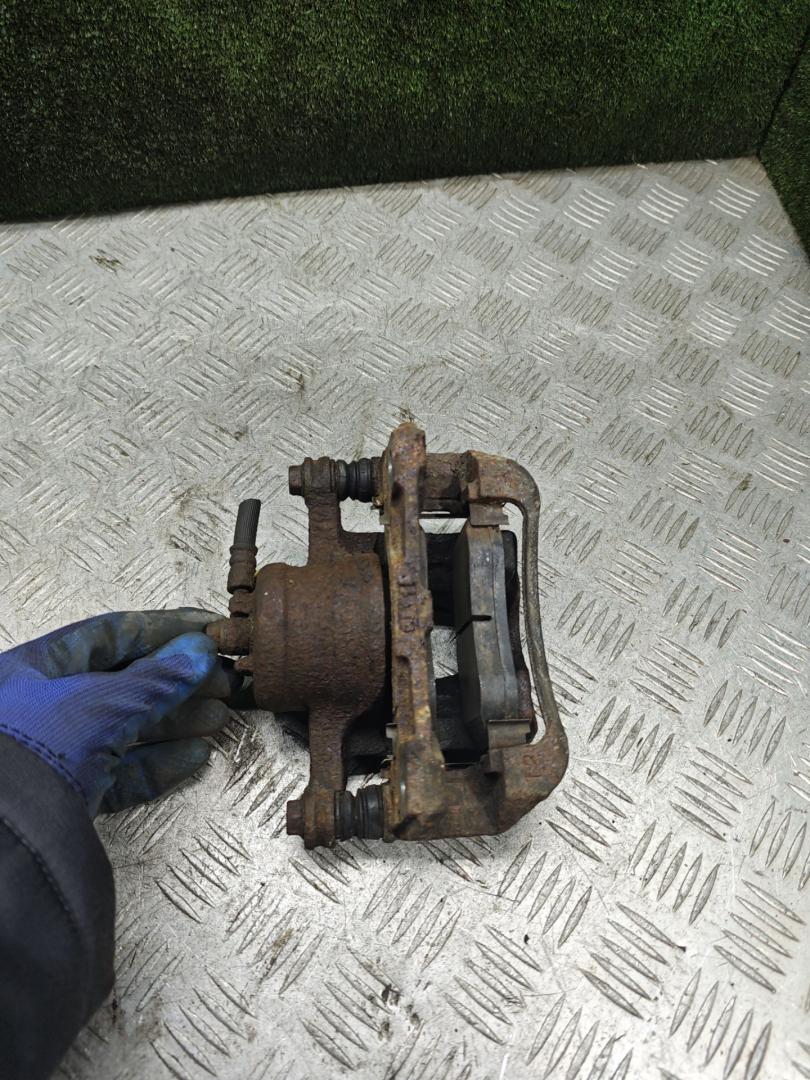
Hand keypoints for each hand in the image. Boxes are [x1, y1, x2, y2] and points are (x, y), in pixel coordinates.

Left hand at [0, 609, 239, 815]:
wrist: (6, 839)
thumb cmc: (28, 754)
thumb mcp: (102, 704)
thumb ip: (156, 679)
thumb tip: (198, 653)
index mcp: (32, 669)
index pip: (109, 635)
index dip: (162, 629)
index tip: (204, 630)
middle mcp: (38, 707)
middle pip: (122, 683)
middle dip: (176, 682)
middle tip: (219, 679)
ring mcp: (53, 753)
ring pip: (125, 728)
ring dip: (175, 721)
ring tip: (217, 717)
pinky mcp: (67, 795)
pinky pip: (119, 773)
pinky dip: (158, 764)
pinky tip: (194, 756)